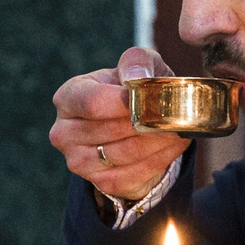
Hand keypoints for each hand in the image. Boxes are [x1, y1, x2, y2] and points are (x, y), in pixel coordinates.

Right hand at [51, 45, 191, 203]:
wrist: (133, 123)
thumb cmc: (132, 88)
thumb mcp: (137, 65)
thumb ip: (137, 62)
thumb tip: (136, 78)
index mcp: (68, 97)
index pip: (93, 102)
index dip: (124, 103)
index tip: (150, 99)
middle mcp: (64, 132)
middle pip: (111, 130)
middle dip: (147, 123)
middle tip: (176, 116)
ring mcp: (78, 160)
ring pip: (126, 153)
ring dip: (158, 142)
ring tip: (180, 128)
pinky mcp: (100, 181)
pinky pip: (135, 173)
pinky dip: (160, 159)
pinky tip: (175, 144)